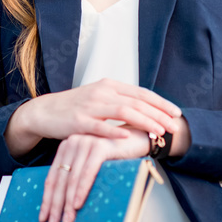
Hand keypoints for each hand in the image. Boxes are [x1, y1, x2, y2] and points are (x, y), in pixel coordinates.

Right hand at [4, 78, 180, 156]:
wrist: (45, 112)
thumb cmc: (75, 107)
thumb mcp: (99, 98)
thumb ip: (120, 101)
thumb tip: (147, 110)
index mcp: (109, 86)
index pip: (141, 93)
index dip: (160, 102)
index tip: (176, 113)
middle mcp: (102, 92)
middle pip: (136, 102)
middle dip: (158, 114)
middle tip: (174, 126)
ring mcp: (90, 106)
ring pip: (123, 111)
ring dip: (144, 121)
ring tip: (159, 131)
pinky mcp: (79, 121)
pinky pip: (100, 126)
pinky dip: (114, 130)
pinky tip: (128, 135)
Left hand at [39, 130, 149, 221]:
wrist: (138, 138)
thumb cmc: (113, 154)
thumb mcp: (90, 163)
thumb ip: (77, 174)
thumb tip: (63, 203)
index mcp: (67, 147)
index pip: (52, 177)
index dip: (47, 198)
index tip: (43, 216)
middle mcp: (73, 142)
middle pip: (60, 180)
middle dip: (55, 204)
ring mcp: (85, 142)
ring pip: (72, 178)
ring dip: (68, 202)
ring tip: (66, 220)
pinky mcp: (99, 146)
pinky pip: (87, 173)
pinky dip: (81, 190)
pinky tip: (77, 204)